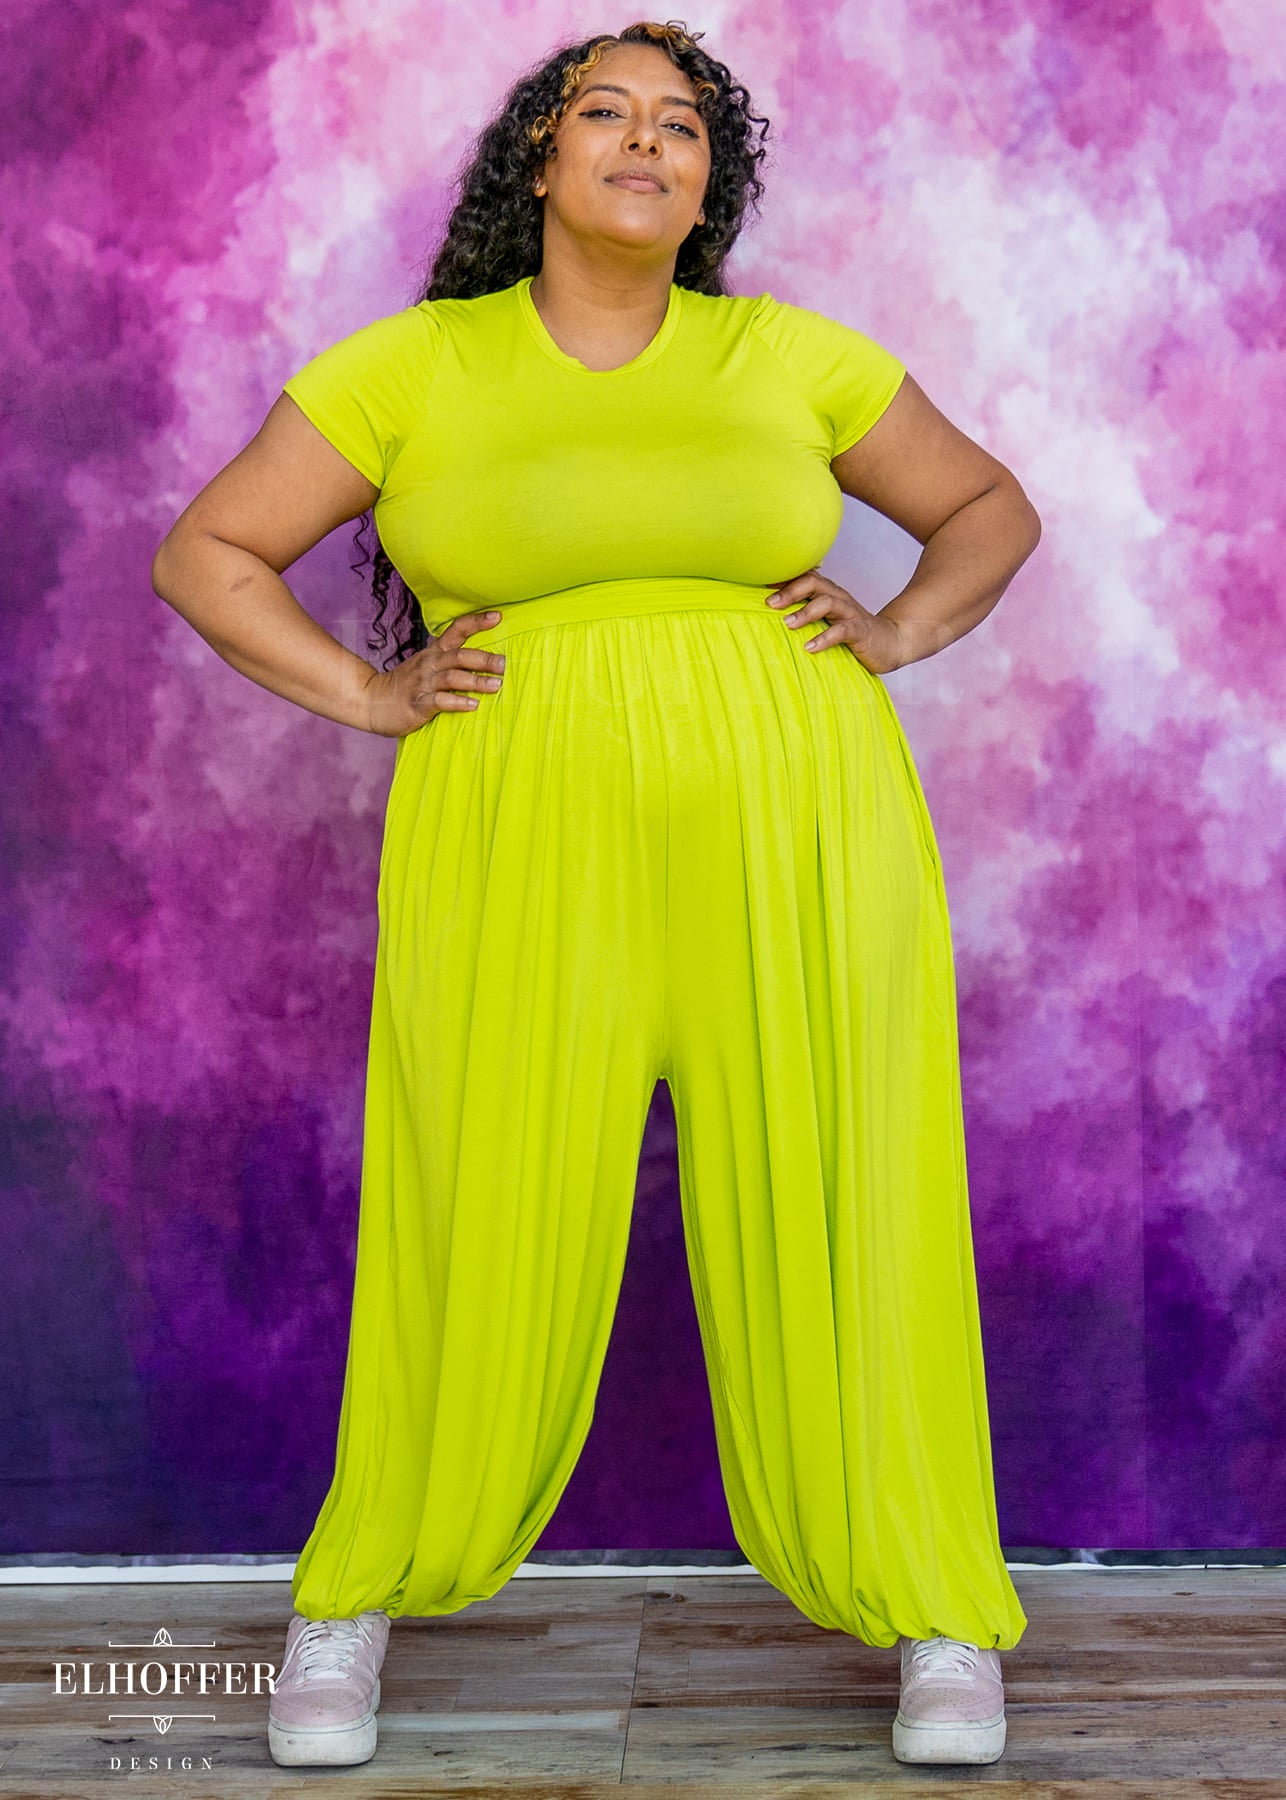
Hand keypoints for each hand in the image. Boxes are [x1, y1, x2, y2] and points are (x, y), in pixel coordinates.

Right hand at [362, 609, 506, 737]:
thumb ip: (450, 660)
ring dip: (475, 681)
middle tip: (503, 664)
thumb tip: (485, 658)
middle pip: (458, 656)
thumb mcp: (426, 665)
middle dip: (483, 659)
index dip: (476, 622)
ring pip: (451, 678)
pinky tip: (473, 705)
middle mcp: (429, 665)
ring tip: (496, 685)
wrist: (371, 700)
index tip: (498, 616)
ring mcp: (422, 684)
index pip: (456, 630)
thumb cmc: (407, 684)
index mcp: (434, 653)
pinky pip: (439, 701)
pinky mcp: (417, 704)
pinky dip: (457, 702)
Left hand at [766, 569, 908, 675]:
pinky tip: (810, 647)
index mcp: (828, 593)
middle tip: (769, 604)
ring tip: (788, 624)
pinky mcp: (860, 632)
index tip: (759, 585)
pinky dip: (825, 638)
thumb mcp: (826, 621)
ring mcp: (850, 613)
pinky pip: (842, 631)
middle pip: (815, 583)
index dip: (783, 579)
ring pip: (828, 603)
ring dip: (806, 612)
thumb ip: (804, 615)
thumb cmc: (850, 633)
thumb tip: (769, 617)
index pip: (804, 578)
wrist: (890, 643)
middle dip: (791, 591)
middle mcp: (838, 598)